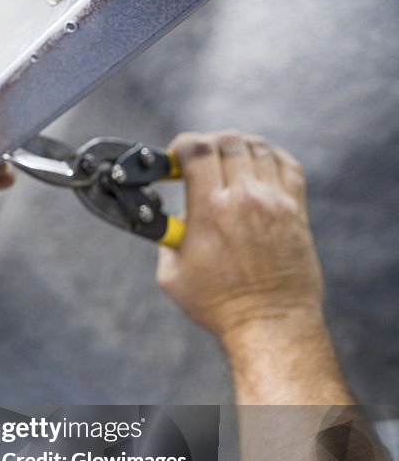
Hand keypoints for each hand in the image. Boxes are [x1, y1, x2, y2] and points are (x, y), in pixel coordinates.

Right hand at [156, 130, 324, 347]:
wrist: (268, 320)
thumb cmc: (216, 303)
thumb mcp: (170, 273)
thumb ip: (165, 235)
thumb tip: (166, 212)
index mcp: (209, 211)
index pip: (198, 149)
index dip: (182, 144)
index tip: (175, 156)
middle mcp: (245, 198)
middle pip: (228, 140)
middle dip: (207, 143)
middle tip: (198, 160)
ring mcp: (275, 201)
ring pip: (258, 147)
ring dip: (237, 147)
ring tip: (226, 163)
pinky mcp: (296, 210)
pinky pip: (287, 164)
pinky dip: (269, 156)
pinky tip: (256, 167)